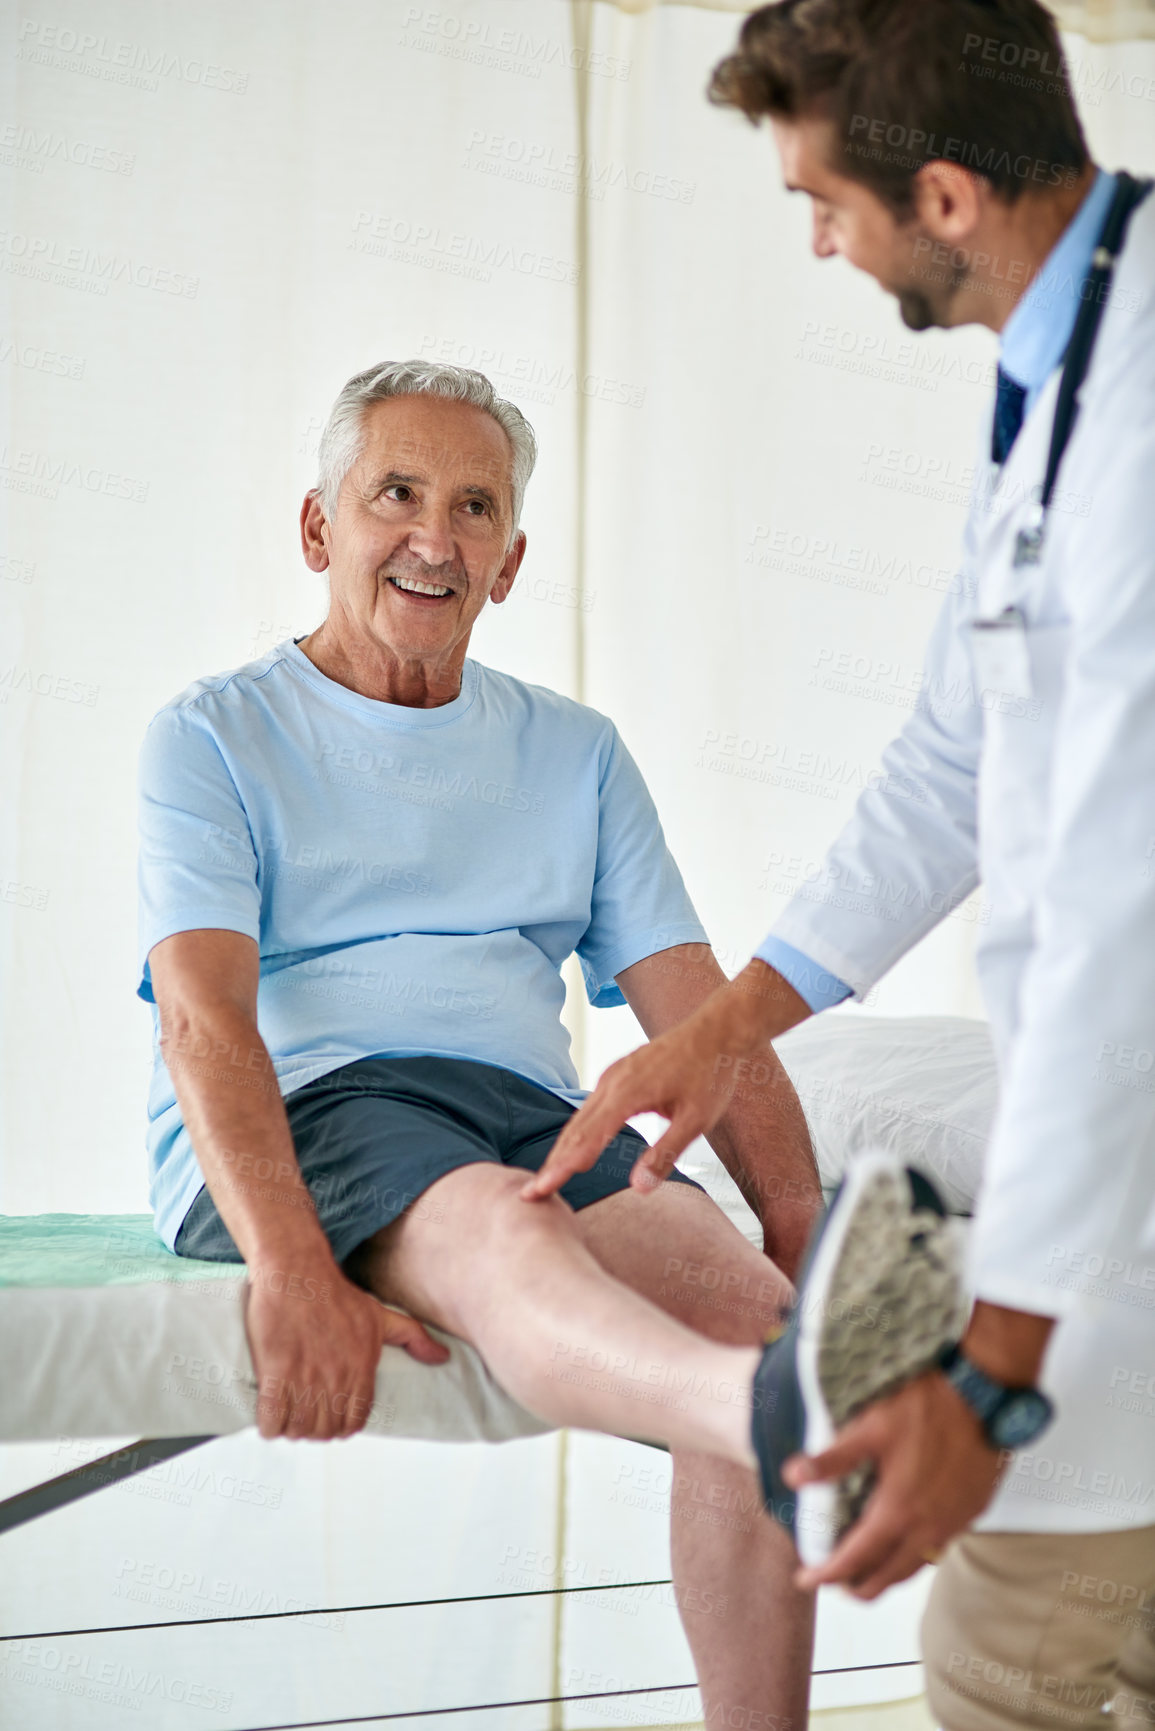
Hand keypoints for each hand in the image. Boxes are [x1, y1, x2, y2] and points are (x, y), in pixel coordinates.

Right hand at [243, 1257, 449, 1439]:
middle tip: (305, 1419)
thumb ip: (413, 1337)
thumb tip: (442, 1357)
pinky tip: (269, 1419)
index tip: (330, 1418)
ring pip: (299, 1430)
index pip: (355, 1421)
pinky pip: (271, 1420)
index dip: (342, 1426)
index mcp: (361, 1369)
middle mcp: (336, 1378)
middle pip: (325, 1431)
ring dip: (292, 1430)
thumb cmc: (337, 1294)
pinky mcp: (276, 1372)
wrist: (298, 1272)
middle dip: (315, 1431)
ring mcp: (305, 1377)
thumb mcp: (380, 1316)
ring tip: (287, 1418)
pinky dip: (269, 1426)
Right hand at [521, 961, 801, 1203]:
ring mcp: (614, 1075)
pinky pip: (591, 1105)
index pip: (586, 1140)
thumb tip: (638, 1188)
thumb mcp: (695, 1121)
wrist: (718, 1031)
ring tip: (550, 1175)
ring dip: (563, 1147)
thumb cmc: (711, 1074)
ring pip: (580, 1117)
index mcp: (627, 1094)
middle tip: (532, 1193)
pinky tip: (577, 1144)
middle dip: (553, 1162)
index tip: (541, 1191)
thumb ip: (664, 1155)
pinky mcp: (620, 1073)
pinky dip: (578, 1129)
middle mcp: (613, 1082)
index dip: (562, 1168)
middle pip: (574, 1129)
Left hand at [783, 1371, 1007, 1597]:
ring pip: (915, 1567)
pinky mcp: (972, 1512)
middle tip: (834, 1580)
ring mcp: (954, 1524)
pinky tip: (906, 1540)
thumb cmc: (927, 1407)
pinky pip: (939, 1548)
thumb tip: (792, 1476)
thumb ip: (833, 1459)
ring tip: (866, 1568)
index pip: (855, 1558)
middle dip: (856, 1585)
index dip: (827, 1574)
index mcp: (898, 1510)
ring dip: (887, 1575)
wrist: (983, 1396)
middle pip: (887, 1577)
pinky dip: (915, 1555)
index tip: (805, 1579)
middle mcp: (928, 1527)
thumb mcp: (871, 1427)